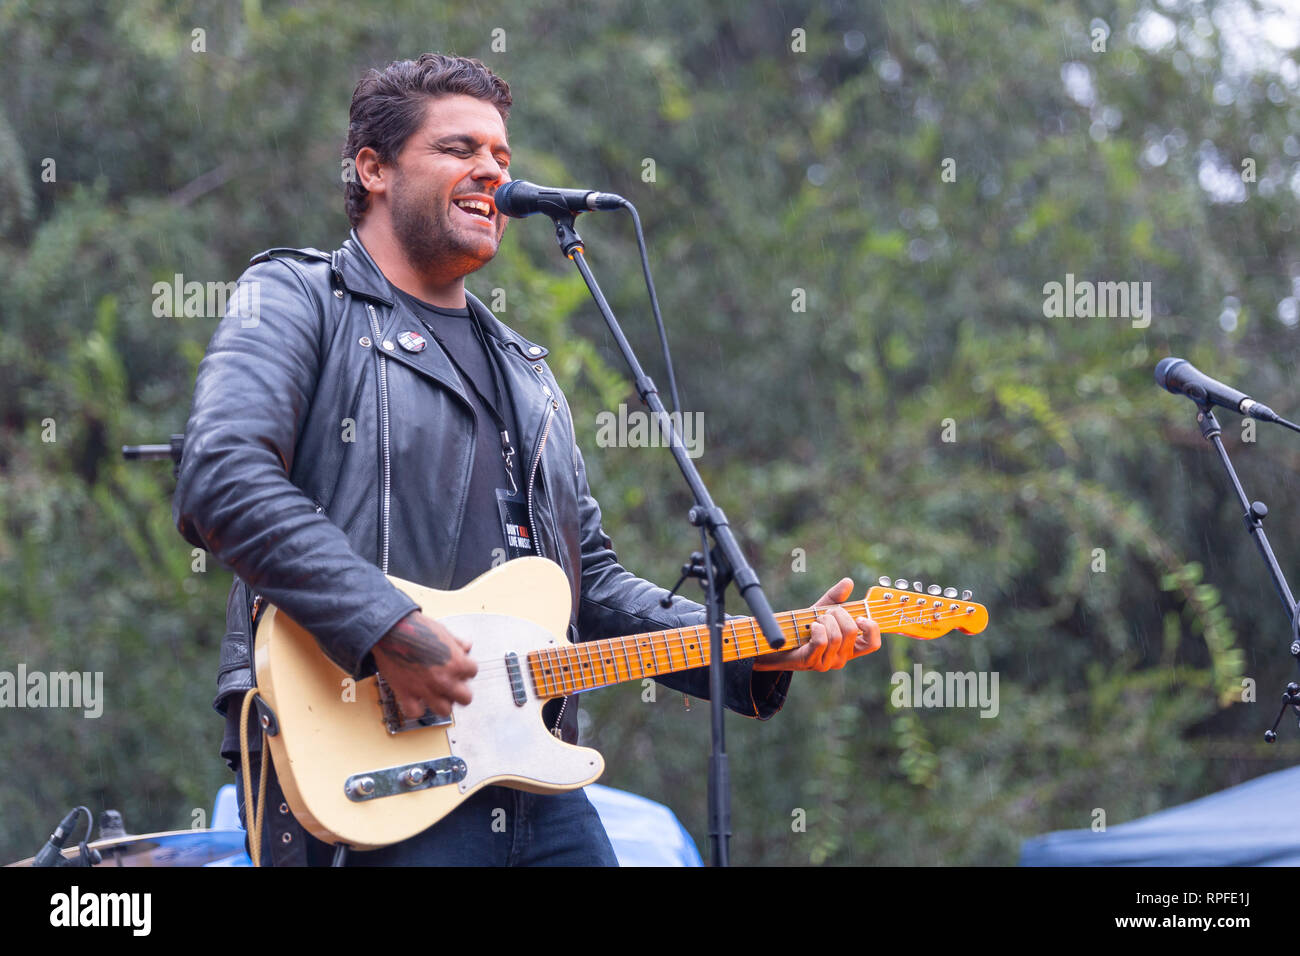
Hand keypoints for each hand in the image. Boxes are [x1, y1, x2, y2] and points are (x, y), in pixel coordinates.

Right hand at [372, 611, 477, 717]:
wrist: (390, 629)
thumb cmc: (416, 627)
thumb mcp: (443, 631)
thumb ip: (457, 642)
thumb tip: (466, 646)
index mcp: (456, 663)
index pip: (472, 672)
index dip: (466, 669)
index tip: (458, 667)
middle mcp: (444, 679)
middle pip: (465, 698)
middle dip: (460, 692)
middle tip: (452, 685)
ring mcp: (425, 689)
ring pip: (444, 710)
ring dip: (441, 703)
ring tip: (436, 694)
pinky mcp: (406, 693)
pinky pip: (415, 712)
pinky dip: (415, 708)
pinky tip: (416, 700)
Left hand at [753, 578, 880, 671]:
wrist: (778, 640)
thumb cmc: (803, 626)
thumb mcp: (822, 609)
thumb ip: (837, 597)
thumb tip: (848, 582)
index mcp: (849, 647)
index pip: (873, 644)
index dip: (872, 628)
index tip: (860, 616)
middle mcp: (842, 658)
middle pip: (852, 632)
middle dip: (839, 614)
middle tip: (826, 613)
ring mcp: (827, 662)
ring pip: (836, 636)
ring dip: (824, 620)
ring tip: (815, 620)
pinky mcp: (811, 662)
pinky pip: (821, 642)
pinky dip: (817, 629)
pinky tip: (810, 627)